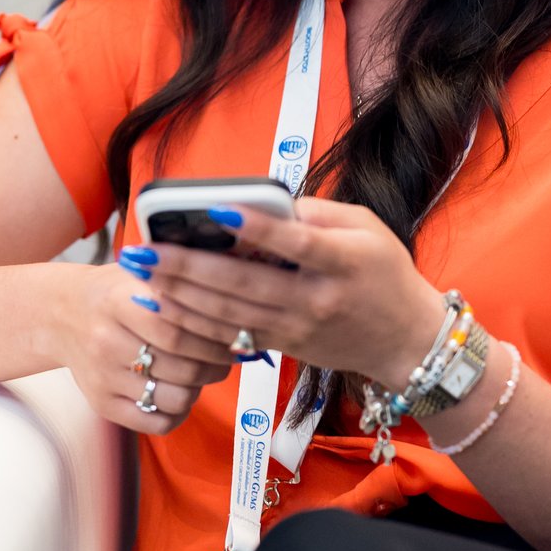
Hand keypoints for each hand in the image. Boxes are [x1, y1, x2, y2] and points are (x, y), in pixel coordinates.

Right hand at [52, 260, 235, 434]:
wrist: (61, 313)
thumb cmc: (114, 292)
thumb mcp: (139, 273)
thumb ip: (180, 279)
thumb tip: (235, 294)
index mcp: (117, 301)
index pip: (178, 329)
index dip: (215, 339)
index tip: (235, 337)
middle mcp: (106, 340)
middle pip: (182, 367)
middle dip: (216, 366)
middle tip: (227, 358)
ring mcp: (102, 376)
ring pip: (174, 398)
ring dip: (199, 390)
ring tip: (200, 374)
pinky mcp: (100, 403)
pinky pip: (154, 423)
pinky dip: (178, 413)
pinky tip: (178, 394)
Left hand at [130, 198, 449, 388]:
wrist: (408, 342)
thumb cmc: (386, 273)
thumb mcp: (367, 228)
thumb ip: (317, 214)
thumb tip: (263, 204)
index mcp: (343, 262)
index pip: (295, 244)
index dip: (255, 228)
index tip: (215, 209)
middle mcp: (317, 299)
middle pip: (244, 283)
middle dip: (187, 267)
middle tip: (144, 250)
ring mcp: (297, 328)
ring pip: (229, 313)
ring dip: (179, 294)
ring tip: (141, 274)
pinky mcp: (285, 346)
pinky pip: (231, 335)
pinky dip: (194, 321)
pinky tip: (163, 304)